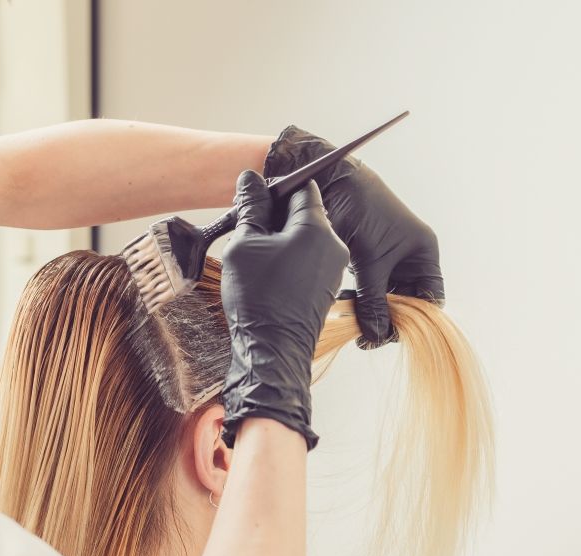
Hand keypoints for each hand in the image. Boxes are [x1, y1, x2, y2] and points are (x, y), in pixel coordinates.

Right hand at [220, 170, 348, 449]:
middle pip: (307, 212)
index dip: (276, 188)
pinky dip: (290, 257)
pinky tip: (267, 272)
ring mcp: (334, 268)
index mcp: (317, 228)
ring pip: (307, 237)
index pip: (302, 187)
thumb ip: (251, 208)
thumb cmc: (257, 297)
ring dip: (282, 237)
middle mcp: (335, 245)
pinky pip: (310, 258)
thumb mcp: (245, 245)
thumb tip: (250, 178)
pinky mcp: (327, 286)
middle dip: (278, 214)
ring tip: (255, 253)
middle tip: (249, 227)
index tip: (254, 200)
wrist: (271, 351)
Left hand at [264, 125, 443, 348]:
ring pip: (385, 299)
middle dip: (388, 320)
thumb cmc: (360, 211)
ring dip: (370, 312)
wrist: (332, 181)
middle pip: (407, 304)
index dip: (414, 320)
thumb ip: (372, 299)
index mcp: (423, 254)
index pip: (430, 299)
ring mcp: (389, 260)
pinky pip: (368, 290)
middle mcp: (410, 259)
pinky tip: (343, 304)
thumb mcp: (369, 260)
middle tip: (364, 335)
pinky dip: (358, 300)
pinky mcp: (367, 261)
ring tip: (350, 320)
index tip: (390, 334)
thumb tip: (374, 336)